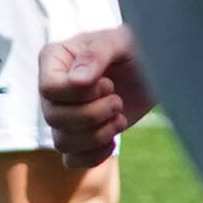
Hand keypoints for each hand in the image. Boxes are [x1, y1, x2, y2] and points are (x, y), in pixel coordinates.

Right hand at [39, 25, 149, 168]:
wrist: (153, 70)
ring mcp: (63, 115)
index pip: (49, 89)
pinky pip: (71, 160)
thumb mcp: (120, 42)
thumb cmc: (134, 48)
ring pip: (62, 142)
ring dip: (97, 136)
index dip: (79, 94)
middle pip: (53, 118)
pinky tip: (113, 140)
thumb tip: (76, 82)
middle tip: (117, 101)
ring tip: (118, 118)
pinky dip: (94, 156)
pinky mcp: (78, 137)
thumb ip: (96, 55)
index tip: (108, 83)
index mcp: (53, 60)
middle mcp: (53, 90)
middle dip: (93, 115)